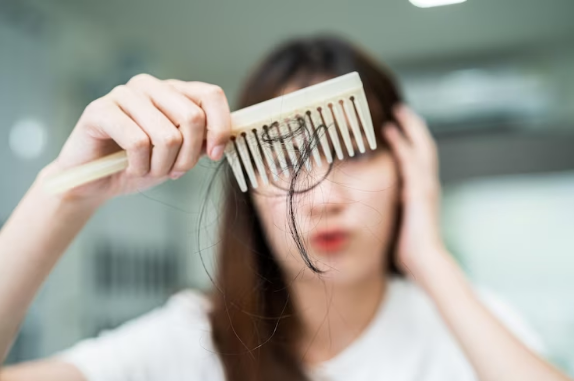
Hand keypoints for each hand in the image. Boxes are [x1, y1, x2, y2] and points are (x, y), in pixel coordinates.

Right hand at [47, 74, 230, 202]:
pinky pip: (138, 142)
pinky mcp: (100, 110)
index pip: (211, 94)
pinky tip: (131, 168)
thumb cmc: (141, 165)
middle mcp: (151, 86)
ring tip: (149, 171)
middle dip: (188, 156)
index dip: (220, 126)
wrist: (96, 183)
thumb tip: (223, 138)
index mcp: (173, 91)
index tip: (214, 155)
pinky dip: (140, 166)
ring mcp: (124, 94)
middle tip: (174, 171)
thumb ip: (201, 142)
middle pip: (192, 117)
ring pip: (167, 135)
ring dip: (162, 166)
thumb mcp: (180, 156)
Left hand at [382, 105, 445, 275]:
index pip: (419, 159)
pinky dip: (401, 143)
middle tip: (401, 109)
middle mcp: (427, 184)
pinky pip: (410, 160)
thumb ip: (395, 210)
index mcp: (422, 191)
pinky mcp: (419, 191)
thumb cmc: (411, 250)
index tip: (398, 127)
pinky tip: (390, 131)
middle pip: (425, 146)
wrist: (425, 262)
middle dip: (414, 126)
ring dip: (408, 128)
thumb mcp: (401, 224)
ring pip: (420, 148)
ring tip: (396, 112)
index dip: (411, 141)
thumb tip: (381, 207)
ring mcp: (425, 186)